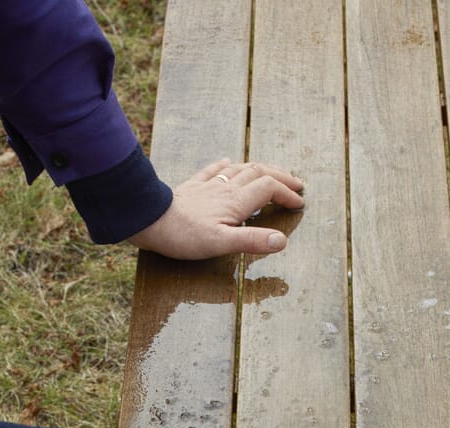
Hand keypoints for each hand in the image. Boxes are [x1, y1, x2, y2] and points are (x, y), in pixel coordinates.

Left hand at [130, 158, 304, 259]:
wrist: (150, 221)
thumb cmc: (184, 236)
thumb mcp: (222, 243)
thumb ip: (252, 241)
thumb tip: (281, 240)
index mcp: (236, 202)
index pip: (269, 190)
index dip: (287, 194)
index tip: (299, 204)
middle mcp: (225, 188)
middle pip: (259, 172)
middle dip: (281, 176)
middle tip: (296, 182)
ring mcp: (208, 185)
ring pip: (240, 169)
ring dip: (260, 168)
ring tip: (272, 172)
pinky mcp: (192, 187)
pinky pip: (213, 170)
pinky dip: (227, 166)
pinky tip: (229, 163)